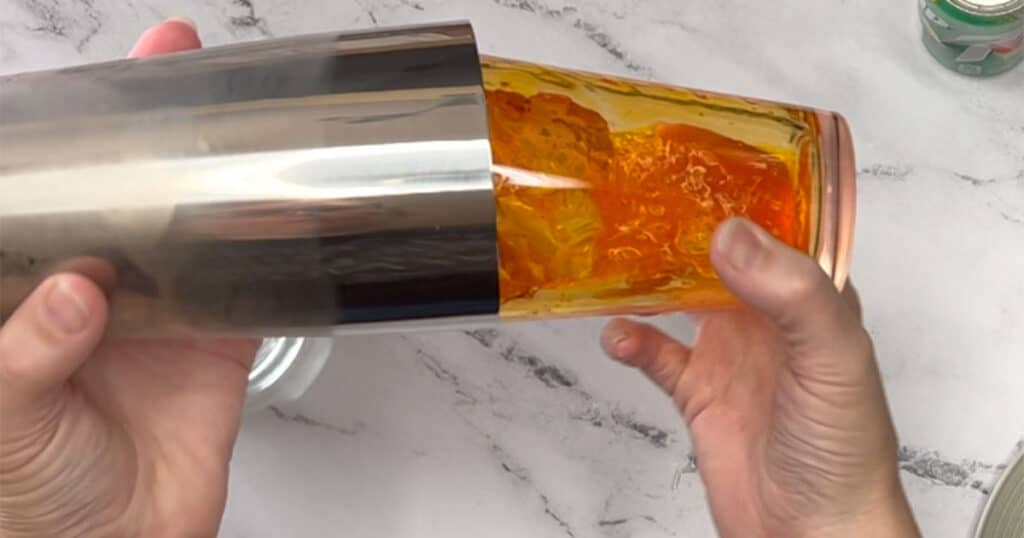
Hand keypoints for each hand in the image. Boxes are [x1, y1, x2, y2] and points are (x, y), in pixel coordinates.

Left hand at [0, 20, 258, 537]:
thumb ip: (26, 350)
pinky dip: (268, 255)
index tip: (87, 95)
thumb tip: (73, 294)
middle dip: (146, 136)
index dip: (63, 146)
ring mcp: (163, 316)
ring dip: (212, 182)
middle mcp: (98, 295)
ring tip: (232, 127)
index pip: (45, 203)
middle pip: (125, 197)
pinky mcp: (219, 346)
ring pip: (192, 231)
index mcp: (31, 296)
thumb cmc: (29, 496)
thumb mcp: (2, 416)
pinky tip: (278, 216)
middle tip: (174, 71)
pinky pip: (249, 289)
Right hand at [601, 218, 919, 537]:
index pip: (781, 233)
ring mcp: (732, 355)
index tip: (702, 165)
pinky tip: (617, 333)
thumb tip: (732, 235)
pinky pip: (656, 354)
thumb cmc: (844, 451)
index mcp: (814, 301)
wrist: (811, 533)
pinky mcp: (699, 393)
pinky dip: (632, 339)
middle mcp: (770, 321)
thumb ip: (791, 294)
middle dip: (687, 231)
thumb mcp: (831, 358)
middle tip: (644, 198)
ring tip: (618, 255)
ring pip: (682, 299)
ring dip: (651, 279)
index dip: (746, 199)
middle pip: (723, 260)